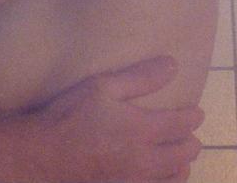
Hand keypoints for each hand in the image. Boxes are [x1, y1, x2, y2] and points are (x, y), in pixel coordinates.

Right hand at [31, 57, 203, 181]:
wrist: (41, 157)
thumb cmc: (68, 117)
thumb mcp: (101, 87)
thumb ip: (139, 77)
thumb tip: (172, 65)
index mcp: (143, 129)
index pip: (183, 123)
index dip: (193, 116)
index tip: (195, 112)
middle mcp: (146, 159)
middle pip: (186, 153)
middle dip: (191, 142)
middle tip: (188, 135)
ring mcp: (135, 182)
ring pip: (175, 177)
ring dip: (181, 165)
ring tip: (178, 158)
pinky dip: (164, 182)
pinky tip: (157, 177)